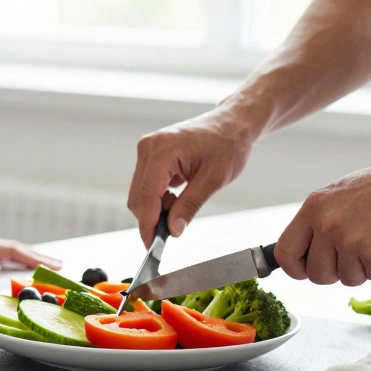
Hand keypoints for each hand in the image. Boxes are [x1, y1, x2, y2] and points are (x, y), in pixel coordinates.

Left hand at [0, 227, 58, 275]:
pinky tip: (11, 264)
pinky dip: (11, 259)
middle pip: (14, 248)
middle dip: (37, 256)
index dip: (34, 258)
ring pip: (7, 251)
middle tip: (59, 264)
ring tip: (43, 263)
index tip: (53, 265)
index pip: (12, 251)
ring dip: (26, 257)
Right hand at [128, 108, 256, 245]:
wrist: (233, 122)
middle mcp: (148, 147)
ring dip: (156, 208)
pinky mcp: (150, 154)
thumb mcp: (214, 179)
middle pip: (137, 197)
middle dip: (153, 217)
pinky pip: (145, 184)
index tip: (151, 247)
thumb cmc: (228, 144)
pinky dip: (157, 198)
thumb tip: (173, 230)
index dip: (148, 225)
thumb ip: (190, 205)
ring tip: (181, 205)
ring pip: (139, 192)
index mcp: (163, 150)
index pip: (146, 196)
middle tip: (175, 227)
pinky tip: (176, 196)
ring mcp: (147, 150)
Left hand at [276, 152, 370, 285]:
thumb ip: (321, 220)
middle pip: (316, 274)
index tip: (305, 270)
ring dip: (365, 268)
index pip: (284, 252)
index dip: (295, 268)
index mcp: (314, 207)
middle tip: (356, 255)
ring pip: (347, 279)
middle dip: (335, 272)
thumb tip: (304, 249)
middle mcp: (328, 224)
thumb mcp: (342, 195)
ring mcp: (352, 241)